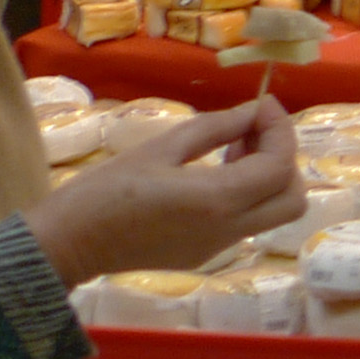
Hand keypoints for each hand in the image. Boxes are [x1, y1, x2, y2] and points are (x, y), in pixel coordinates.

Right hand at [25, 98, 305, 285]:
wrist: (67, 244)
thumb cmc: (104, 190)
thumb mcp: (160, 148)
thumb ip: (215, 129)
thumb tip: (254, 111)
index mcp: (217, 200)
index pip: (280, 166)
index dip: (280, 130)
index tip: (263, 104)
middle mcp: (228, 229)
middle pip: (292, 198)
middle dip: (284, 158)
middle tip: (252, 131)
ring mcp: (219, 247)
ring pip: (273, 212)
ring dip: (267, 176)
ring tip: (232, 147)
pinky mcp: (205, 254)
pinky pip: (246, 222)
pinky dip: (247, 193)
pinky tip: (214, 172)